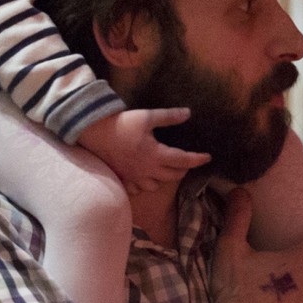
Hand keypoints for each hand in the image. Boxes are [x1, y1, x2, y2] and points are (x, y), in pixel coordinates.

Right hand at [79, 108, 211, 193]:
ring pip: (156, 186)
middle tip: (186, 162)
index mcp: (156, 154)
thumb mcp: (147, 117)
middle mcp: (147, 170)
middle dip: (183, 170)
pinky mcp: (123, 179)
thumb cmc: (122, 124)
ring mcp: (134, 177)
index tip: (208, 157)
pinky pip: (138, 189)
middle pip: (173, 176)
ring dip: (164, 179)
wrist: (94, 133)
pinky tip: (144, 177)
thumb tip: (188, 113)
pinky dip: (144, 185)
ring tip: (165, 169)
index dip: (198, 159)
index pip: (184, 160)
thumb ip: (169, 117)